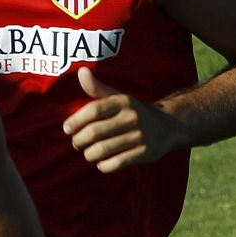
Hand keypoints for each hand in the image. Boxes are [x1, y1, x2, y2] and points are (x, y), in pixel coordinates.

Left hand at [62, 68, 188, 171]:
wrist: (169, 126)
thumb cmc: (132, 112)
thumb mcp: (117, 97)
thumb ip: (96, 88)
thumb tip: (81, 70)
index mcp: (123, 102)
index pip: (93, 110)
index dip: (75, 121)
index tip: (66, 129)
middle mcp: (132, 117)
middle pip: (95, 132)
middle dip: (79, 140)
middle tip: (76, 143)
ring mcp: (140, 136)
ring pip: (103, 149)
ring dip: (89, 154)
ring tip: (87, 153)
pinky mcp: (147, 153)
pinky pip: (118, 163)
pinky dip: (104, 165)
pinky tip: (101, 163)